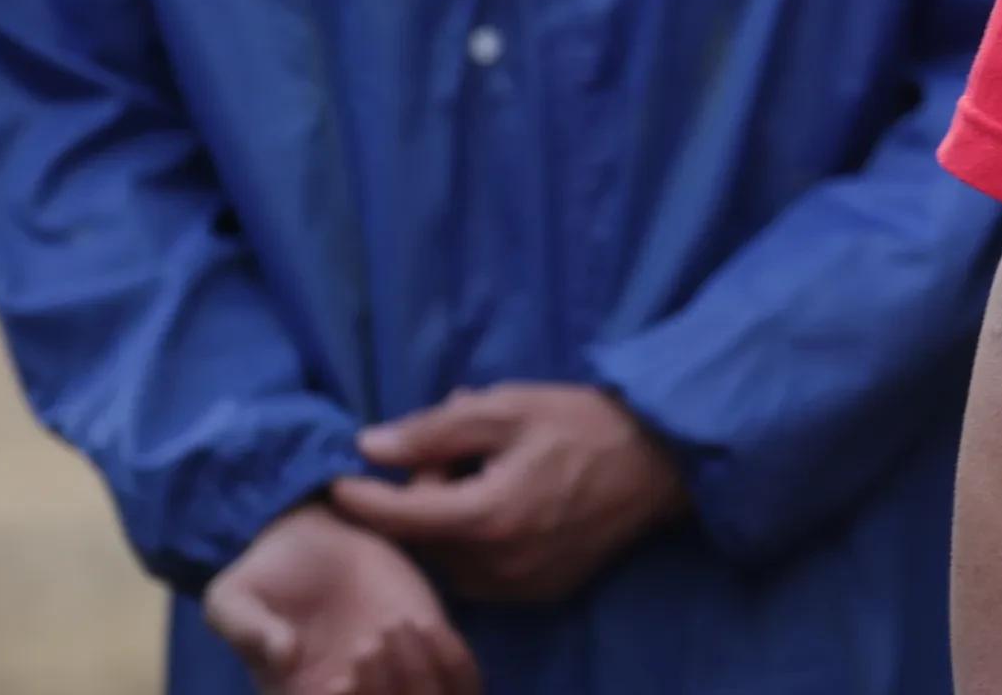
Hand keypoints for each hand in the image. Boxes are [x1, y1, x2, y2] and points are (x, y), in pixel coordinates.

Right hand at [201, 501, 479, 694]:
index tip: (338, 680)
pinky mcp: (431, 641)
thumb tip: (283, 656)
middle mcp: (356, 693)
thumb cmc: (267, 574)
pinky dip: (451, 660)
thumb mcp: (233, 598)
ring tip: (388, 626)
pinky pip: (460, 677)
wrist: (316, 535)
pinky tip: (419, 620)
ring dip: (418, 681)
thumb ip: (247, 628)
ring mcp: (398, 672)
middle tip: (364, 645)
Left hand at [330, 381, 689, 603]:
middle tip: (449, 448)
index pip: (397, 517)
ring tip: (480, 472)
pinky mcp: (540, 594)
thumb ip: (434, 430)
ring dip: (445, 522)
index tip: (337, 479)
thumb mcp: (509, 408)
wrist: (664, 462)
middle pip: (422, 539)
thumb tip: (368, 446)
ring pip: (448, 560)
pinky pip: (481, 574)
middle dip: (418, 496)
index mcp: (485, 518)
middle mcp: (497, 566)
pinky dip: (474, 543)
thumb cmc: (584, 424)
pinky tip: (504, 503)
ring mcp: (520, 587)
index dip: (360, 496)